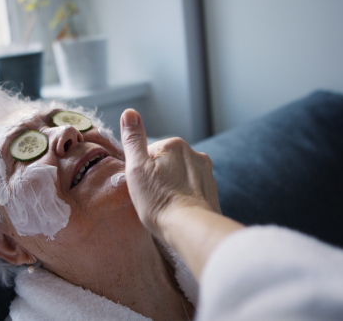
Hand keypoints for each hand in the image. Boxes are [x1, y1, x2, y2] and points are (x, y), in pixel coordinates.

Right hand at [120, 109, 220, 239]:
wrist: (191, 229)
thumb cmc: (159, 201)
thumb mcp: (137, 169)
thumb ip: (133, 139)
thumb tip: (129, 113)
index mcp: (175, 145)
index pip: (149, 153)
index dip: (141, 171)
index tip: (142, 187)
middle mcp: (194, 154)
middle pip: (165, 163)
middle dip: (157, 178)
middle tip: (151, 198)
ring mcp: (206, 173)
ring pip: (179, 177)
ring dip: (172, 187)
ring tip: (165, 206)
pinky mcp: (213, 191)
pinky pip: (192, 190)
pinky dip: (184, 198)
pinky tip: (178, 211)